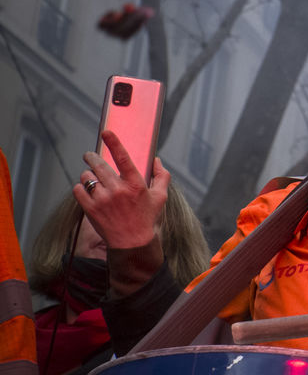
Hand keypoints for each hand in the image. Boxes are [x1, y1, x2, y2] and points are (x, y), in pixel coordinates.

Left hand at [74, 129, 167, 249]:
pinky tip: (87, 190)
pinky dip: (81, 188)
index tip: (106, 132)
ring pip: (87, 176)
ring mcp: (102, 200)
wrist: (132, 243)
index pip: (123, 158)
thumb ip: (162, 176)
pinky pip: (78, 189)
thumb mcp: (160, 197)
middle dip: (91, 157)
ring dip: (88, 175)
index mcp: (135, 184)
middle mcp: (118, 190)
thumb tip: (157, 161)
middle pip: (99, 164)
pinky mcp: (90, 209)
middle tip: (89, 155)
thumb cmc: (146, 219)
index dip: (114, 142)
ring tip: (92, 179)